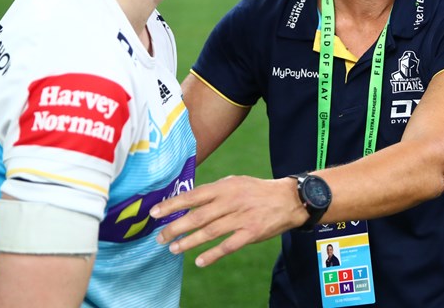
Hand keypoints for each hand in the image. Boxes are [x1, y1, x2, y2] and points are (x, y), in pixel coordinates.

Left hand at [150, 175, 306, 266]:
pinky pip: (228, 246)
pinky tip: (200, 261)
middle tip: (159, 237)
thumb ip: (214, 191)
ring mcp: (241, 218)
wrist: (288, 199)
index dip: (173, 204)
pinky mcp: (251, 233)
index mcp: (225, 187)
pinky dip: (213, 254)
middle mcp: (231, 201)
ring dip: (189, 242)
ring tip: (173, 249)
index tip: (155, 212)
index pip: (193, 196)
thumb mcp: (236, 182)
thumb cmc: (257, 191)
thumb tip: (189, 199)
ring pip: (209, 232)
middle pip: (198, 216)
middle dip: (175, 227)